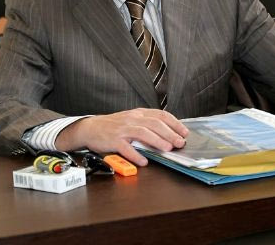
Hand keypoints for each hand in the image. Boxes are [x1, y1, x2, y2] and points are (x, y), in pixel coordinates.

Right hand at [55, 108, 188, 165]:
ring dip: (157, 141)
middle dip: (170, 133)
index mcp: (138, 114)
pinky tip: (144, 161)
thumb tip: (168, 133)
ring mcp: (122, 129)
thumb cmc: (113, 126)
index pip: (160, 115)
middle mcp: (132, 119)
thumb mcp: (131, 120)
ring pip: (142, 133)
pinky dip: (136, 155)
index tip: (184, 132)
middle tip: (180, 142)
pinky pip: (126, 148)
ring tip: (167, 148)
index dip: (174, 123)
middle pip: (154, 124)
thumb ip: (147, 124)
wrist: (90, 128)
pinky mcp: (113, 140)